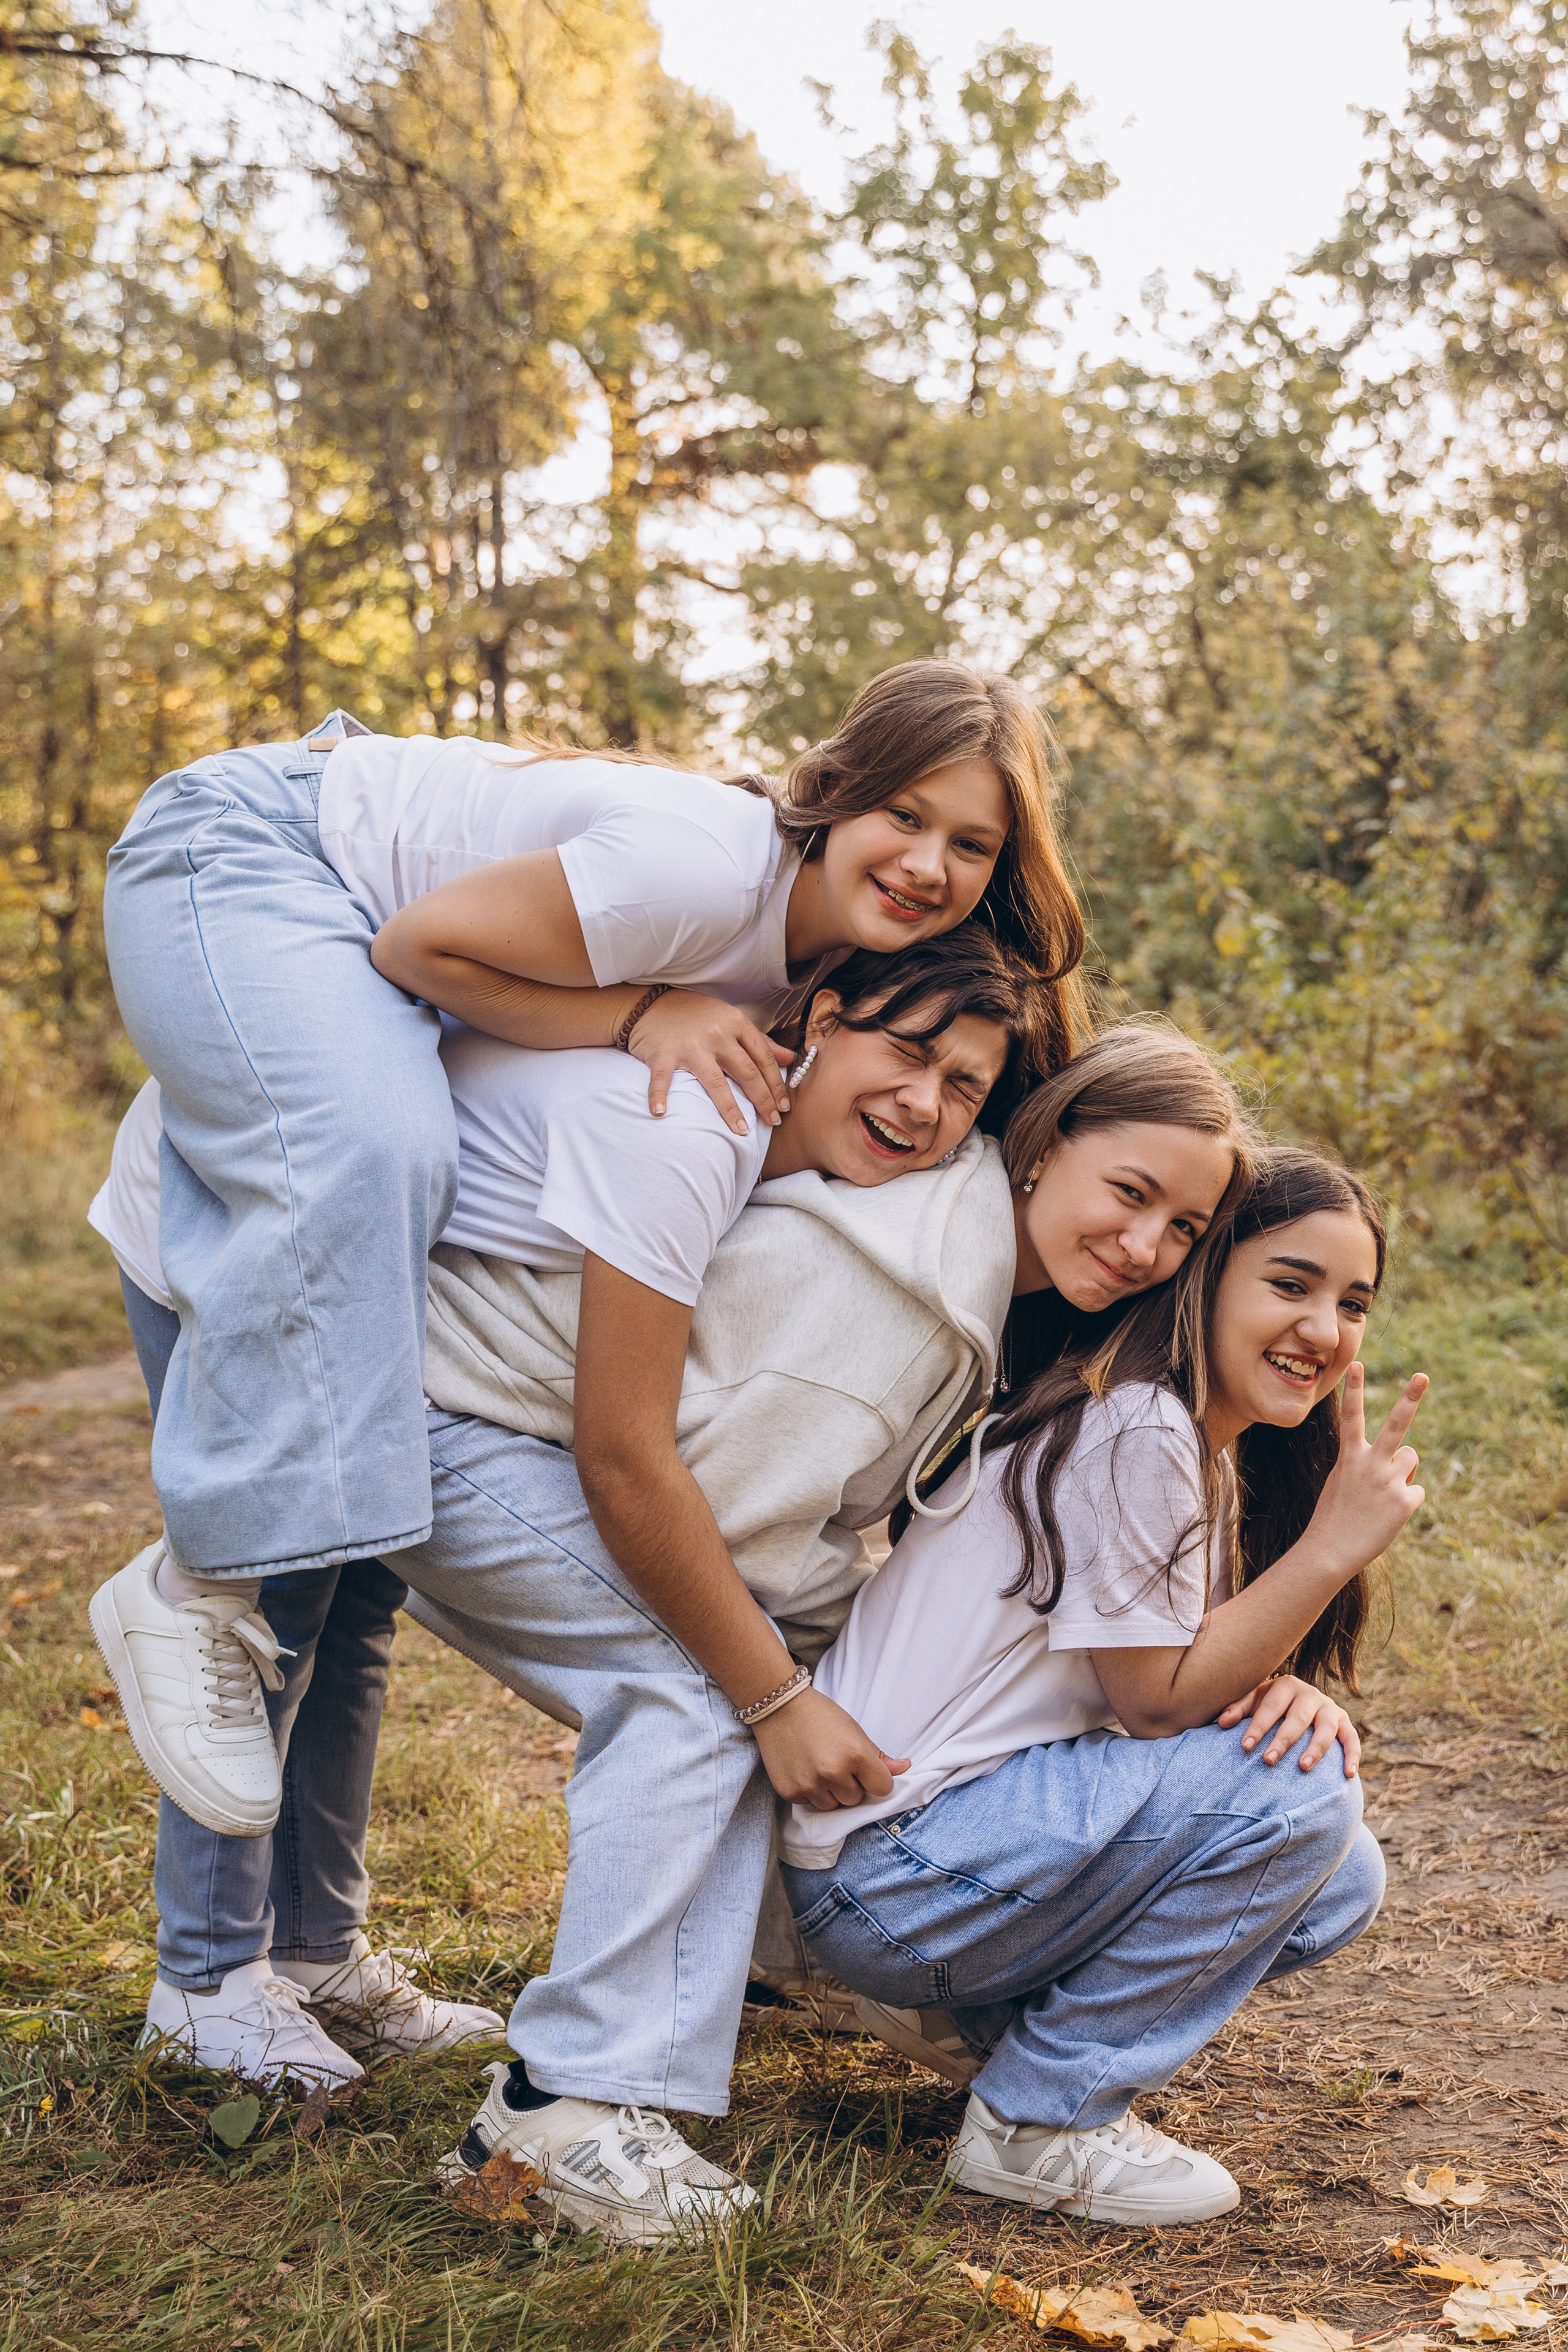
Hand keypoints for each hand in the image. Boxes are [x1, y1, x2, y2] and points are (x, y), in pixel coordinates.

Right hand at [624, 988, 794, 1134]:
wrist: (650, 1003)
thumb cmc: (695, 1014)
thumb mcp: (731, 1020)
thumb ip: (760, 1040)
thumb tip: (789, 1058)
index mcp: (736, 1023)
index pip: (763, 1058)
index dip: (776, 1084)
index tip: (784, 1106)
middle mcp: (717, 1033)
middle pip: (746, 1072)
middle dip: (763, 1100)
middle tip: (773, 1122)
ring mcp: (691, 1044)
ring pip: (715, 1081)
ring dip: (730, 1109)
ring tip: (741, 1131)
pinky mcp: (663, 1052)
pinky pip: (663, 1078)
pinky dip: (659, 1095)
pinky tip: (660, 1113)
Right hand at [751, 1688, 910, 1810]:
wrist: (779, 1706)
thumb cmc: (821, 1715)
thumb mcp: (854, 1730)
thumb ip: (879, 1756)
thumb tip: (905, 1768)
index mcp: (855, 1754)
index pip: (883, 1788)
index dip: (876, 1779)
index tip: (866, 1770)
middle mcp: (833, 1773)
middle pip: (856, 1799)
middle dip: (852, 1786)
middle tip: (838, 1763)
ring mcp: (810, 1785)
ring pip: (833, 1806)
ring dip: (831, 1793)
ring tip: (820, 1767)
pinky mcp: (790, 1793)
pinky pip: (810, 1804)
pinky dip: (810, 1792)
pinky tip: (804, 1769)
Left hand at [1216, 1675, 1360, 1775]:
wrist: (1299, 1701)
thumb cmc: (1270, 1705)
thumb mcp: (1254, 1701)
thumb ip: (1238, 1710)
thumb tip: (1221, 1722)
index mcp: (1286, 1685)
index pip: (1270, 1707)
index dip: (1257, 1727)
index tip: (1245, 1747)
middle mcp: (1310, 1694)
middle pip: (1297, 1718)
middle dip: (1282, 1740)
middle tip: (1268, 1761)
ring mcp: (1329, 1708)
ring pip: (1326, 1728)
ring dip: (1315, 1748)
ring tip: (1302, 1767)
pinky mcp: (1344, 1722)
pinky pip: (1352, 1739)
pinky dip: (1352, 1755)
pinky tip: (1349, 1774)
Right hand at [1305, 1363, 1428, 1577]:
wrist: (1330, 1551)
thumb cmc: (1334, 1516)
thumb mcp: (1344, 1482)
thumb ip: (1370, 1465)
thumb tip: (1406, 1461)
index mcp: (1349, 1457)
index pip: (1351, 1416)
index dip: (1354, 1389)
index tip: (1356, 1364)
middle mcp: (1370, 1463)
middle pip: (1396, 1424)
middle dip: (1410, 1398)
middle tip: (1422, 1376)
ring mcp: (1389, 1481)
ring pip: (1411, 1458)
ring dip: (1403, 1472)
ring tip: (1383, 1496)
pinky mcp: (1405, 1501)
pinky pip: (1416, 1490)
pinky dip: (1406, 1503)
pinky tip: (1388, 1516)